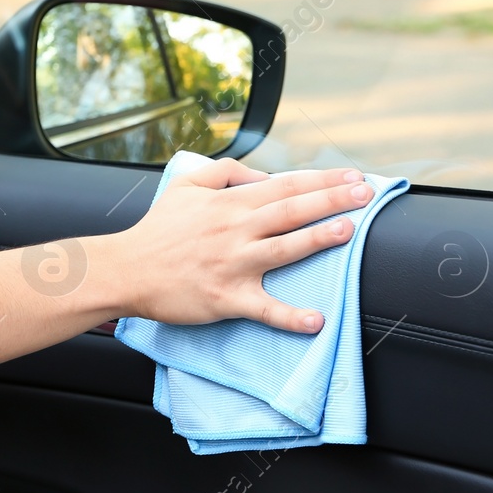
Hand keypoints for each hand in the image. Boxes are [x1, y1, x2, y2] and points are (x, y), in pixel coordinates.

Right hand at [114, 158, 373, 333]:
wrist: (126, 269)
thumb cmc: (156, 230)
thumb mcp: (185, 184)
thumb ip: (225, 172)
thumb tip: (262, 175)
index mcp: (229, 204)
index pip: (284, 186)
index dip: (321, 179)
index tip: (351, 175)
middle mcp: (235, 230)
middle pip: (292, 211)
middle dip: (333, 200)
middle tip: (366, 193)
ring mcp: (233, 264)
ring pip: (284, 248)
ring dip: (319, 239)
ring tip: (349, 231)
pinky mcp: (226, 298)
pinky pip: (264, 309)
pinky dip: (290, 316)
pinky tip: (316, 321)